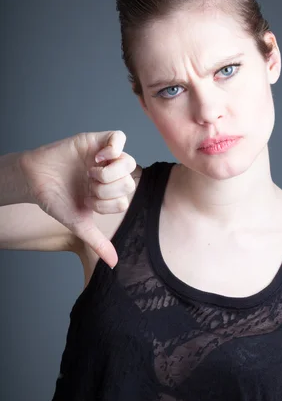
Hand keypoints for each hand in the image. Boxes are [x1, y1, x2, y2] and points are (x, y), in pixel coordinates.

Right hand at [20, 130, 137, 267]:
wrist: (34, 180)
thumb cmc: (56, 200)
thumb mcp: (79, 223)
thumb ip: (98, 242)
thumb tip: (114, 264)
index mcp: (109, 194)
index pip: (125, 199)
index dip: (108, 204)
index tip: (88, 201)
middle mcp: (110, 175)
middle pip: (129, 181)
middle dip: (107, 190)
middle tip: (88, 188)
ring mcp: (104, 157)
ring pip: (128, 161)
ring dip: (110, 172)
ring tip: (91, 173)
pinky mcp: (96, 141)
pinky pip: (119, 137)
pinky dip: (114, 148)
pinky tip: (99, 158)